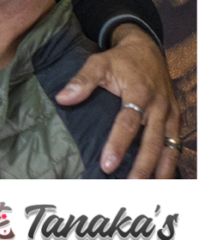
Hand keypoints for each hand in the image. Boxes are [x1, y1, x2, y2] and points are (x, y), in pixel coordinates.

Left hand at [55, 24, 179, 177]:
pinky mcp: (175, 118)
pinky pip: (176, 143)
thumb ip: (81, 81)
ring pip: (169, 146)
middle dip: (142, 165)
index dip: (118, 144)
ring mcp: (170, 113)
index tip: (107, 164)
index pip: (128, 123)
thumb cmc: (120, 60)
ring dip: (161, 170)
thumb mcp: (98, 63)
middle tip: (129, 185)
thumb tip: (62, 98)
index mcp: (139, 92)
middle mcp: (158, 106)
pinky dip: (171, 162)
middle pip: (152, 141)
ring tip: (149, 190)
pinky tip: (161, 178)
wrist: (147, 50)